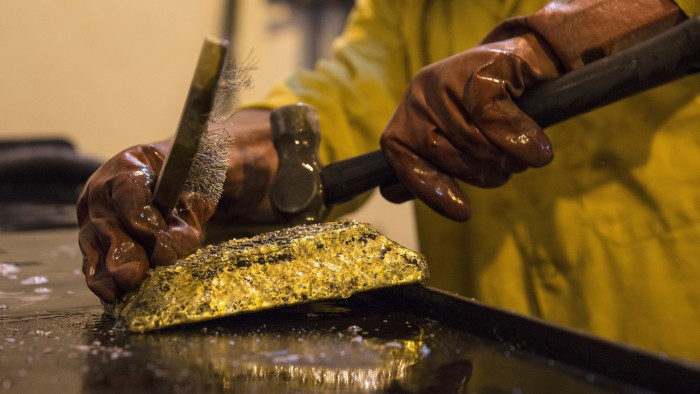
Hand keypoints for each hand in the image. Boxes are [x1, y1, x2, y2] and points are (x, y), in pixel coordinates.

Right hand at [76, 143, 214, 302]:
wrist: (175, 175)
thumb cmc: (187, 178)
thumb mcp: (196, 188)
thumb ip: (186, 216)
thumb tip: (170, 250)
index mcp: (130, 166)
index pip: (129, 191)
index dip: (140, 219)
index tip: (159, 243)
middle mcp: (104, 190)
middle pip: (107, 221)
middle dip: (122, 251)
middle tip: (133, 275)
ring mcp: (94, 212)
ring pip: (92, 241)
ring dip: (107, 269)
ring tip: (121, 288)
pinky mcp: (93, 235)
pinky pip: (91, 257)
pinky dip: (100, 277)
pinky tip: (110, 293)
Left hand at [380, 33, 557, 220]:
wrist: (536, 60)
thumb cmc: (495, 111)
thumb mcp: (459, 139)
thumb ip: (429, 163)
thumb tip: (389, 192)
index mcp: (409, 116)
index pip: (402, 159)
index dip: (429, 189)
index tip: (463, 212)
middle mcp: (420, 94)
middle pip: (443, 154)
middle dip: (481, 171)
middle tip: (507, 168)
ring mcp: (449, 75)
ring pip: (471, 138)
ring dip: (506, 158)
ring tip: (523, 155)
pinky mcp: (483, 66)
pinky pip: (494, 116)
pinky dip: (521, 138)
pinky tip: (539, 148)